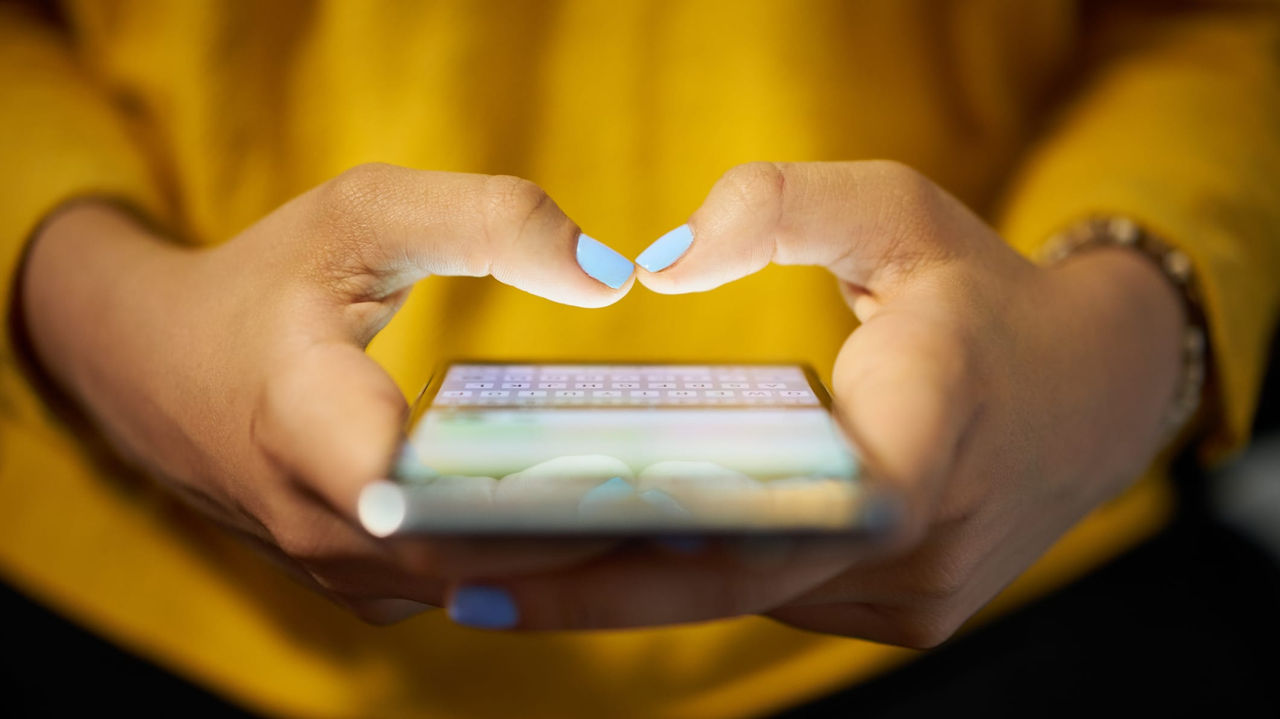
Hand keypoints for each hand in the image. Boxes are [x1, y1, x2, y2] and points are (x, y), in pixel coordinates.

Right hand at [20, 164, 635, 621]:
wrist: (154, 366)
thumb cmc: (265, 281)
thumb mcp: (363, 213)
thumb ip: (488, 220)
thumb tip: (613, 274)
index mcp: (305, 423)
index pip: (427, 494)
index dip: (535, 498)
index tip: (640, 479)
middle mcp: (320, 525)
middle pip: (478, 556)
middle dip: (592, 535)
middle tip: (712, 502)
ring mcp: (340, 571)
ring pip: (479, 586)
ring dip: (574, 558)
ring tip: (686, 518)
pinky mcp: (361, 585)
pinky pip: (464, 587)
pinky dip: (534, 563)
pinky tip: (612, 524)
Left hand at [445, 161, 1185, 645]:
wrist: (1094, 395)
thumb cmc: (982, 294)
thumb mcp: (898, 210)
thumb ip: (782, 206)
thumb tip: (660, 262)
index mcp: (924, 436)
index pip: (771, 520)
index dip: (635, 553)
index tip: (509, 563)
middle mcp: (919, 546)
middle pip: (729, 583)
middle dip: (590, 587)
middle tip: (455, 579)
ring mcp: (913, 597)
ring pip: (747, 599)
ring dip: (634, 586)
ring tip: (505, 566)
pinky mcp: (903, 613)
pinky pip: (778, 597)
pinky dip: (696, 578)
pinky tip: (611, 552)